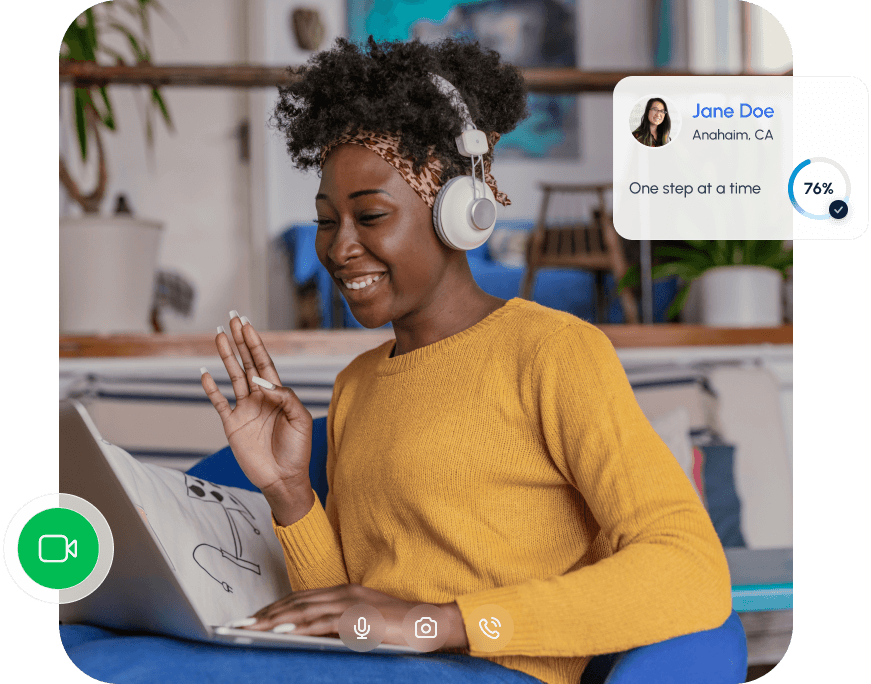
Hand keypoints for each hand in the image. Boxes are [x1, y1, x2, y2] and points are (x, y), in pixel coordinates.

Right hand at [201, 315, 312, 492]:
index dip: (255, 343)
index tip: (247, 325)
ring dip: (226, 356)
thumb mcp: (300, 420)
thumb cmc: (297, 450)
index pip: (264, 363)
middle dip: (240, 341)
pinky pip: (219, 403)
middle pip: (246, 363)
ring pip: (232, 377)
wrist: (284, 478)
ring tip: (219, 336)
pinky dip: (211, 389)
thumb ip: (286, 398)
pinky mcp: (232, 425)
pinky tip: (204, 373)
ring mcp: (244, 410)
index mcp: (277, 394)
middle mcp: (259, 398)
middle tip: (232, 319)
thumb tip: (263, 382)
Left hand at [239, 584, 467, 648]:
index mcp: (344, 593)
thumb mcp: (363, 625)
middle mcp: (343, 594)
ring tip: (251, 630)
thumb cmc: (399, 628)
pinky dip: (301, 627)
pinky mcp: (358, 618)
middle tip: (239, 625)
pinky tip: (283, 632)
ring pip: (304, 611)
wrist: (429, 624)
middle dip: (265, 614)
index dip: (274, 607)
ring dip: (274, 621)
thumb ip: (338, 626)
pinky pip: (323, 623)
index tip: (251, 618)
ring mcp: (351, 604)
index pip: (300, 598)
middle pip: (296, 602)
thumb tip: (310, 638)